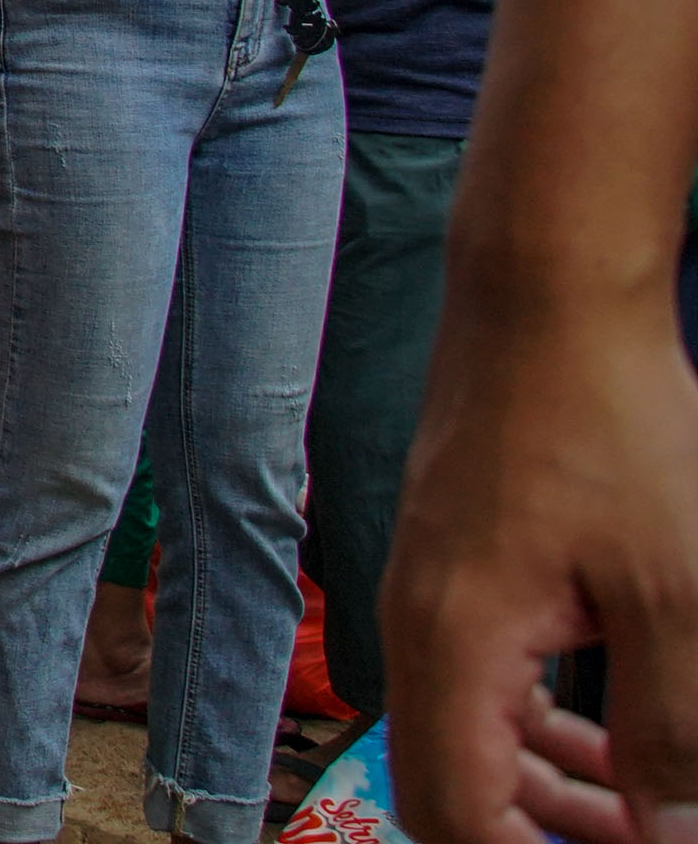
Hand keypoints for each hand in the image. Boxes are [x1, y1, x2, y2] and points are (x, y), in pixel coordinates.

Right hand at [385, 303, 697, 843]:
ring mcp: (432, 593)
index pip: (454, 811)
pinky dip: (540, 729)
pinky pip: (481, 680)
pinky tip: (609, 731)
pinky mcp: (455, 568)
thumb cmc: (605, 420)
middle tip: (644, 842)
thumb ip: (672, 731)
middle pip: (449, 786)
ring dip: (549, 791)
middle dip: (539, 836)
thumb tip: (670, 834)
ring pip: (469, 737)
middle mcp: (420, 625)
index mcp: (454, 641)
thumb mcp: (674, 592)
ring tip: (645, 814)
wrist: (548, 301)